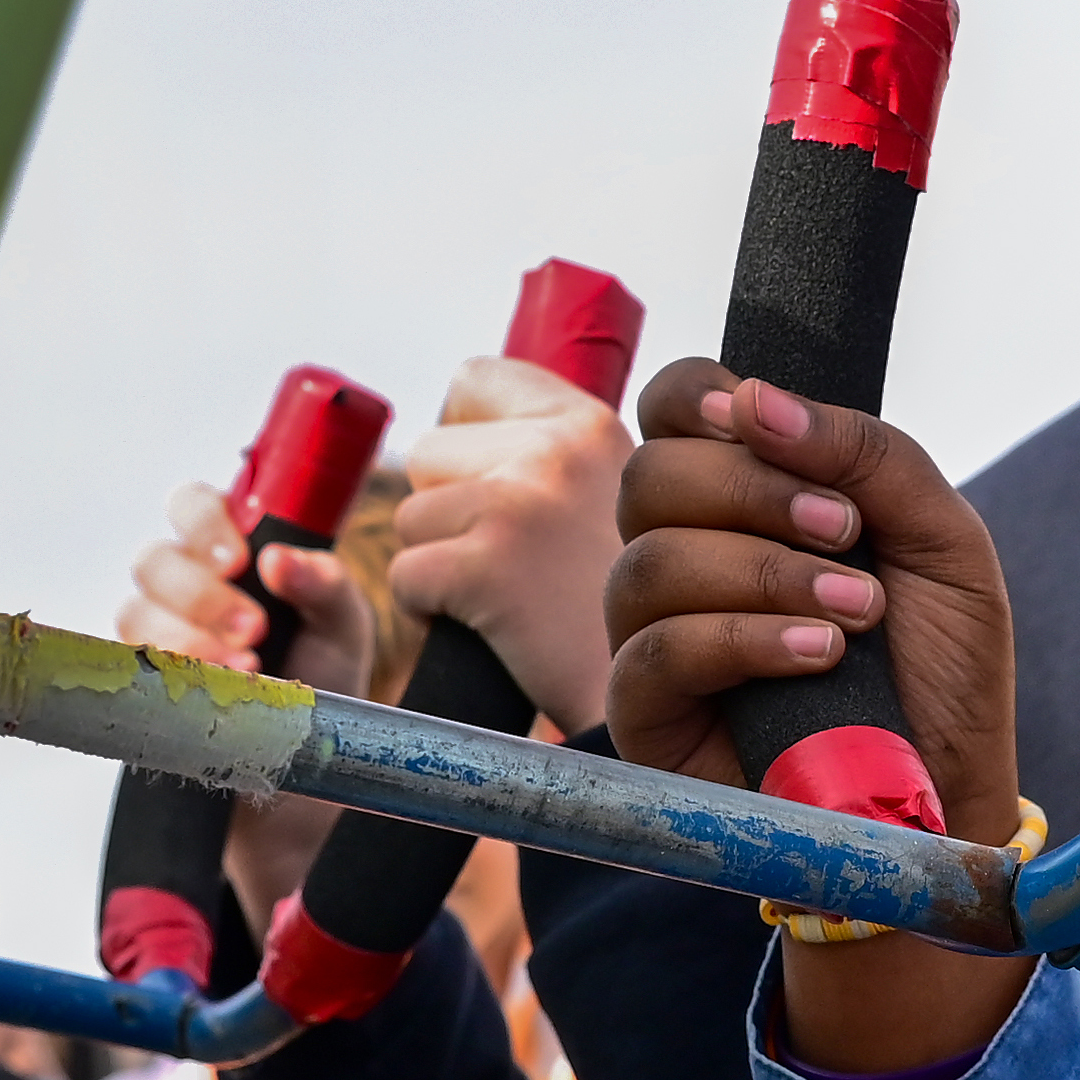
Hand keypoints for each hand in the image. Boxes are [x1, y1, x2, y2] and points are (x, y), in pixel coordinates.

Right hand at [119, 480, 374, 930]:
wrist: (304, 778)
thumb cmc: (325, 688)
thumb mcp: (344, 631)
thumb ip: (326, 586)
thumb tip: (280, 559)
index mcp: (232, 554)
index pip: (192, 506)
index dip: (205, 523)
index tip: (241, 561)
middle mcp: (183, 588)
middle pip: (154, 559)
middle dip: (199, 593)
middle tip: (254, 631)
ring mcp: (153, 638)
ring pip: (133, 612)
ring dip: (185, 639)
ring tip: (244, 671)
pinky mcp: (138, 688)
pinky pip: (128, 668)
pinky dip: (170, 676)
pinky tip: (214, 692)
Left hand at [387, 353, 626, 733]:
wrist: (671, 701)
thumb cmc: (643, 610)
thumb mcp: (632, 500)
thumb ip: (564, 455)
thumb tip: (464, 403)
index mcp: (591, 422)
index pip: (476, 379)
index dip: (469, 436)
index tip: (498, 487)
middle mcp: (558, 447)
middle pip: (430, 452)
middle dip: (451, 508)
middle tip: (515, 561)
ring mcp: (521, 502)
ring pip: (412, 519)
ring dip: (440, 564)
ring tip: (509, 599)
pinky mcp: (488, 567)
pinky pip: (408, 577)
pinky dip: (431, 613)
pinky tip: (493, 631)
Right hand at [602, 368, 1016, 829]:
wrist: (954, 789)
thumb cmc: (944, 666)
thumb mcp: (942, 538)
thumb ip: (867, 453)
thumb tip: (753, 399)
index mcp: (743, 496)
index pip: (673, 406)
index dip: (701, 397)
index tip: (762, 420)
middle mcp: (685, 555)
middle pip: (649, 474)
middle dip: (755, 490)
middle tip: (848, 532)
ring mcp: (657, 634)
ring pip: (647, 562)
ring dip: (763, 572)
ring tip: (856, 612)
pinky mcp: (649, 717)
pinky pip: (653, 653)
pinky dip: (742, 639)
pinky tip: (818, 656)